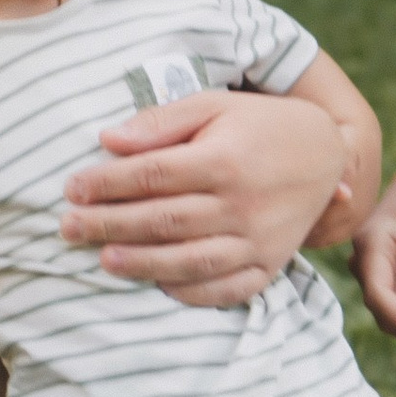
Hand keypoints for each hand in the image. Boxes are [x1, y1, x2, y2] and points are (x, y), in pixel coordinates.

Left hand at [60, 87, 348, 307]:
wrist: (327, 153)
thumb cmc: (258, 124)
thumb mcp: (214, 104)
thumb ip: (162, 121)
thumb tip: (108, 140)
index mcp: (225, 159)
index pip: (153, 175)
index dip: (107, 183)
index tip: (72, 188)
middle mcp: (242, 204)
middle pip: (164, 220)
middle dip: (109, 226)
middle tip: (68, 228)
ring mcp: (259, 240)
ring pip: (191, 261)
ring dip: (142, 264)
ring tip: (103, 261)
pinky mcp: (270, 265)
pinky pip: (227, 290)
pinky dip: (191, 292)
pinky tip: (158, 284)